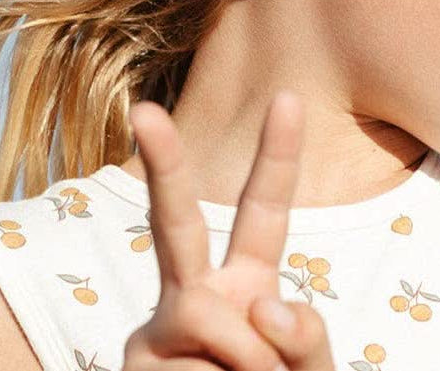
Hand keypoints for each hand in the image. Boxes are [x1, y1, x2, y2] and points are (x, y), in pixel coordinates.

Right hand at [122, 89, 334, 370]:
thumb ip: (305, 338)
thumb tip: (260, 305)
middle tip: (145, 110)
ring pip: (208, 315)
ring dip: (249, 365)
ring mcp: (158, 331)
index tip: (289, 96)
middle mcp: (196, 295)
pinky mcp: (134, 364)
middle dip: (164, 163)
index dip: (277, 155)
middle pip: (176, 221)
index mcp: (246, 284)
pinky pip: (193, 370)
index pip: (264, 213)